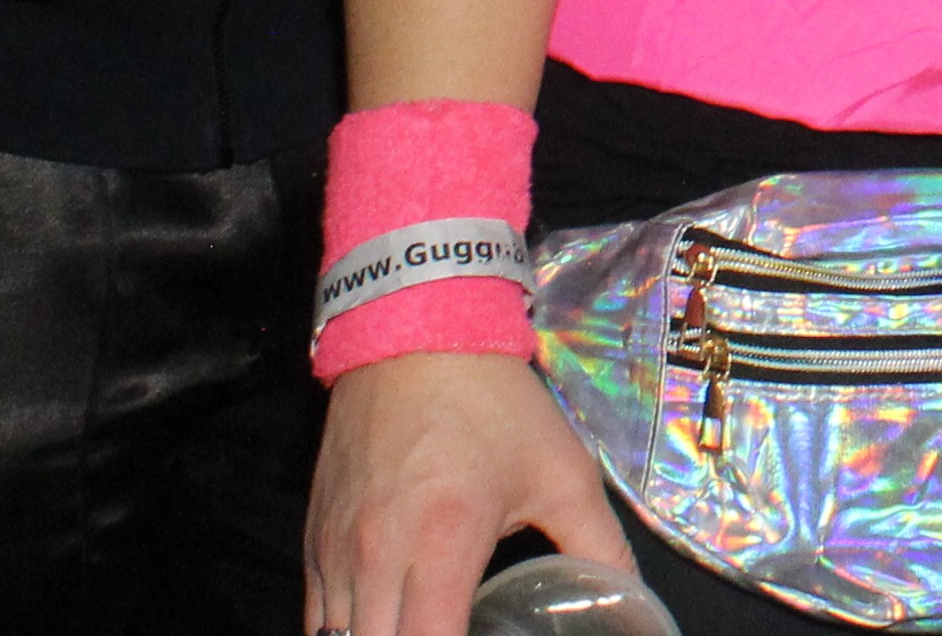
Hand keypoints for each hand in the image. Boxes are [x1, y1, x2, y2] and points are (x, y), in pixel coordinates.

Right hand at [307, 349, 632, 635]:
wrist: (415, 336)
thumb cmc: (494, 407)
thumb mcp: (563, 474)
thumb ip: (599, 546)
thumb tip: (629, 595)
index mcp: (442, 546)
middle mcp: (375, 559)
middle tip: (455, 633)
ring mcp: (335, 553)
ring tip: (424, 627)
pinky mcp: (312, 541)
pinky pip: (316, 616)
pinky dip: (348, 631)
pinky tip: (386, 623)